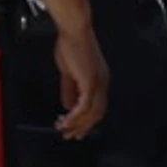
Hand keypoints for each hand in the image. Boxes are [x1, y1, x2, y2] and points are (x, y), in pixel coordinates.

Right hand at [54, 22, 109, 138]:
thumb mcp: (69, 73)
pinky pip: (84, 106)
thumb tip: (67, 107)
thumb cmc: (72, 46)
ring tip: (63, 130)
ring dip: (76, 124)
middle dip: (82, 127)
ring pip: (92, 113)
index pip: (97, 107)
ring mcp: (98, 83)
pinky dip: (74, 116)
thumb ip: (69, 90)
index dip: (86, 120)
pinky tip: (64, 121)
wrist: (74, 31)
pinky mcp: (91, 82)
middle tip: (69, 136)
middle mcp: (103, 83)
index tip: (74, 129)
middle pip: (97, 114)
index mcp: (100, 80)